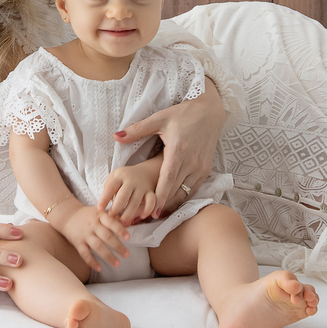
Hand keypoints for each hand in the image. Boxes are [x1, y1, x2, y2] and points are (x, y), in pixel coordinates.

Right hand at [57, 203, 130, 272]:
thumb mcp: (99, 212)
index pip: (111, 222)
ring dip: (108, 256)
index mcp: (100, 216)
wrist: (67, 215)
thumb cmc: (88, 215)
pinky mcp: (77, 242)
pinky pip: (85, 254)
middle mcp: (93, 225)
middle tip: (127, 255)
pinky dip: (92, 262)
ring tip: (117, 264)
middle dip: (117, 246)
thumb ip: (112, 218)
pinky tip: (99, 268)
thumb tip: (128, 222)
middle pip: (106, 236)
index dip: (120, 230)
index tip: (128, 238)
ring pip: (97, 246)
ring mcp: (85, 234)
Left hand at [99, 163, 158, 225]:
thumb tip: (102, 206)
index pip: (111, 187)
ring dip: (129, 214)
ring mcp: (141, 187)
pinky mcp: (150, 192)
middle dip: (116, 208)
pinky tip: (142, 216)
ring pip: (136, 201)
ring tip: (122, 222)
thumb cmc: (124, 178)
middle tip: (111, 217)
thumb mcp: (114, 177)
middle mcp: (131, 181)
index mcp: (120, 176)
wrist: (145, 172)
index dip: (104, 199)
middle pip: (123, 195)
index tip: (99, 209)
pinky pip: (151, 202)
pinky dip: (147, 210)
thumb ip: (108, 189)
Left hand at [114, 78, 223, 216]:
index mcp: (178, 151)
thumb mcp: (160, 118)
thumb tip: (116, 136)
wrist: (210, 111)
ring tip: (158, 212)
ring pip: (186, 193)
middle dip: (162, 204)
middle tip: (147, 216)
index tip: (151, 211)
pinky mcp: (206, 169)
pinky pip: (194, 189)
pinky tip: (172, 202)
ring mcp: (201, 168)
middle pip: (175, 190)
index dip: (159, 197)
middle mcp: (191, 163)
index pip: (167, 180)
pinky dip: (183, 197)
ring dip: (172, 203)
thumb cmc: (183, 114)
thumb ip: (138, 130)